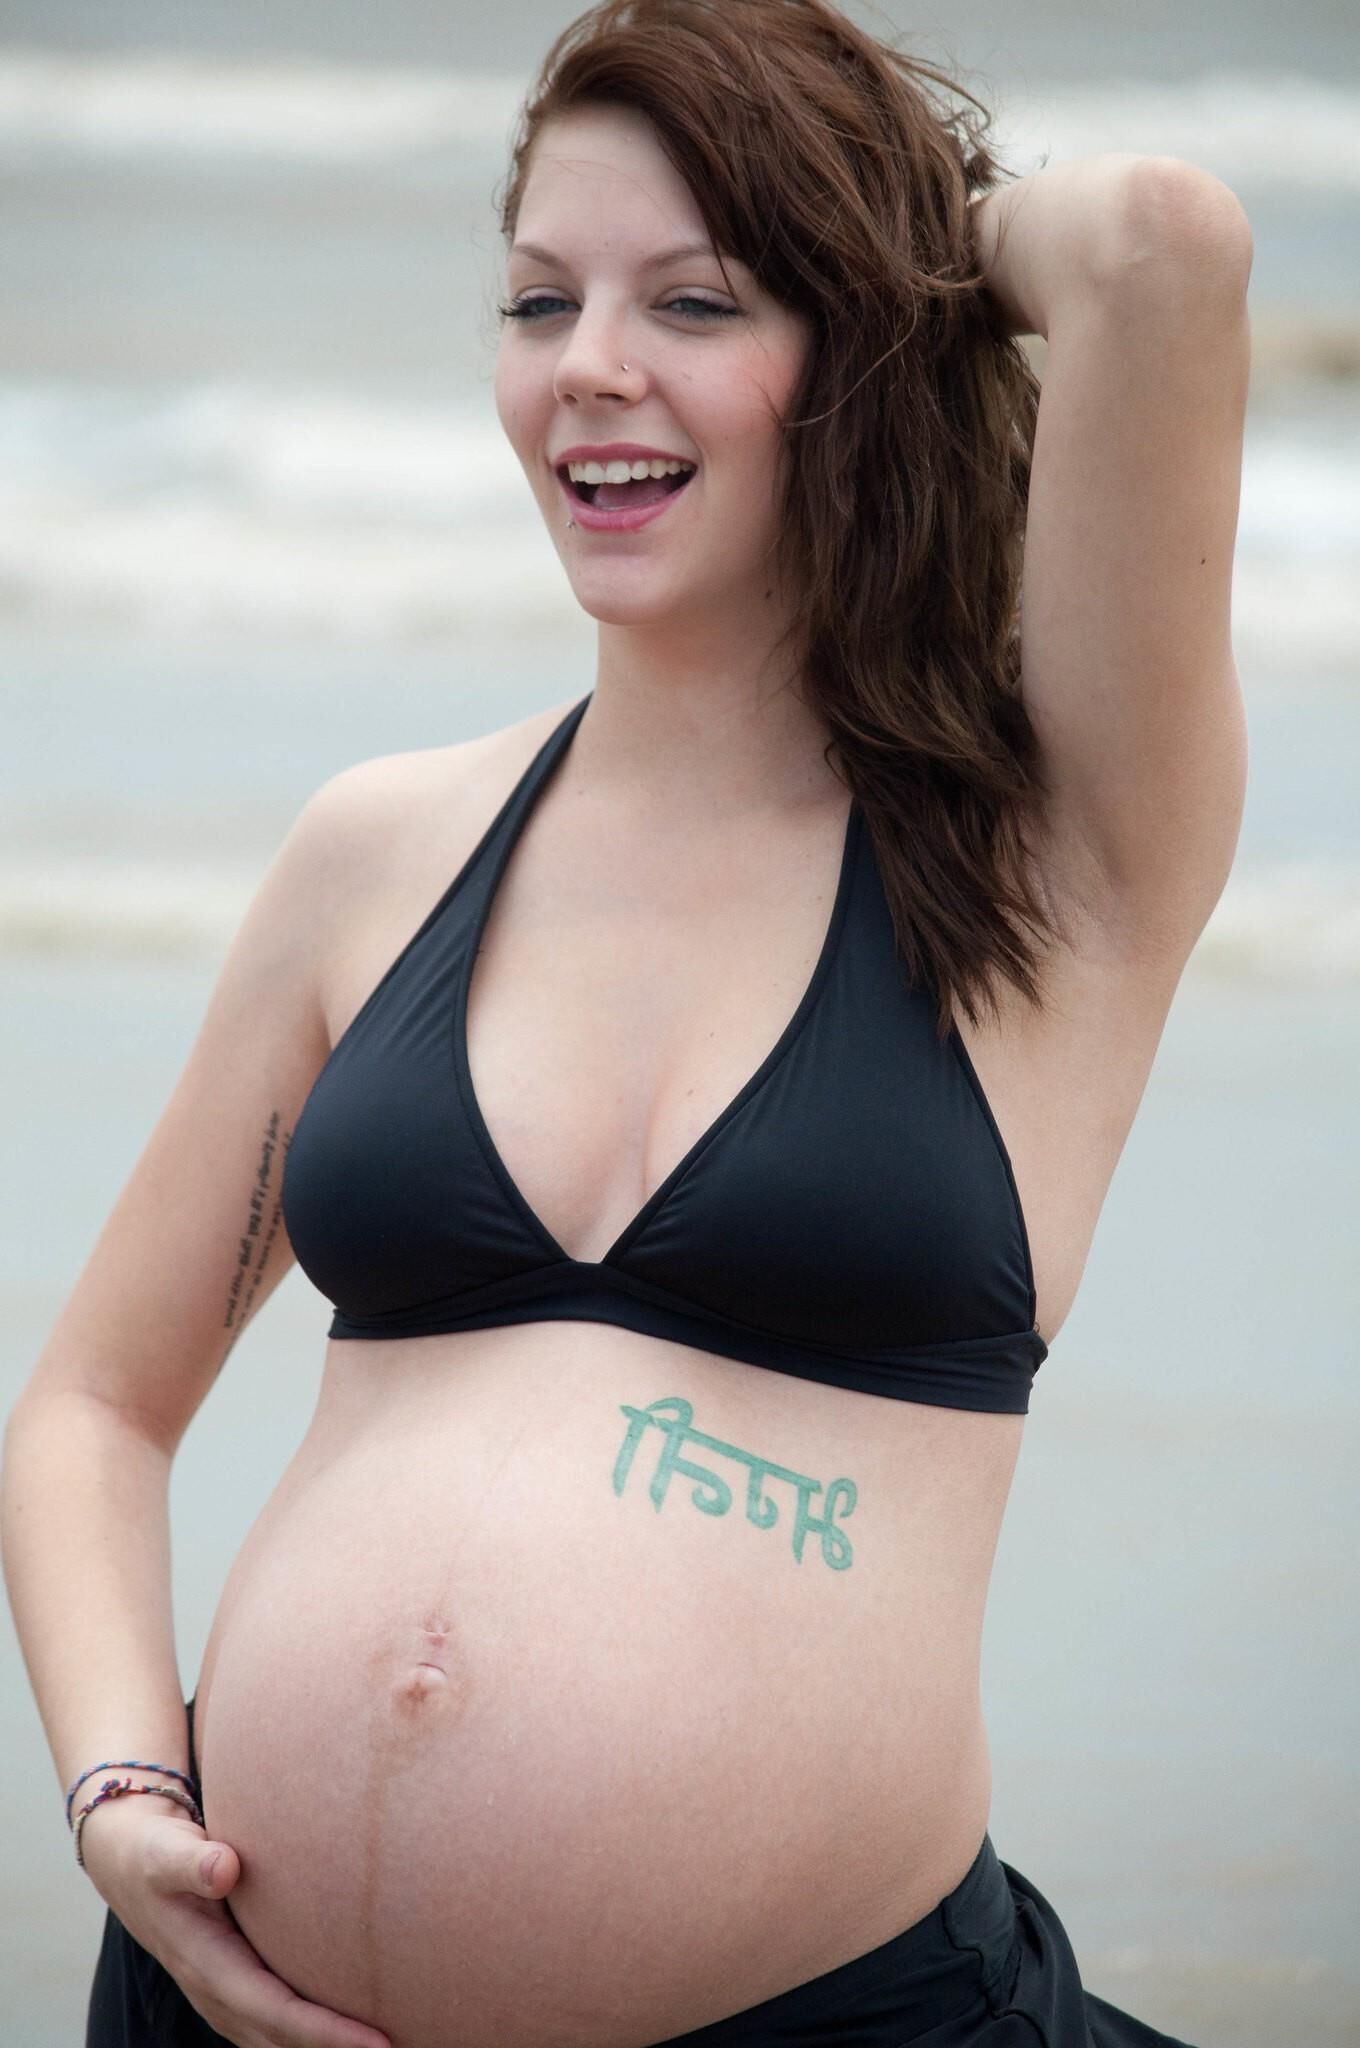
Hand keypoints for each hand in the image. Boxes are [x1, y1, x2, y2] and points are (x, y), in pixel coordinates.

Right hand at [80, 1795, 390, 2047]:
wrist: (128, 1863)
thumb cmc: (152, 1853)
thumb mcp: (163, 1852)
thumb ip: (191, 1861)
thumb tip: (225, 1867)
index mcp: (206, 1965)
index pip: (275, 2012)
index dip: (324, 2031)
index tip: (377, 2039)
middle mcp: (217, 1992)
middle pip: (285, 2040)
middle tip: (403, 2045)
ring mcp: (226, 1994)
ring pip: (281, 2039)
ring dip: (329, 2045)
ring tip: (393, 2041)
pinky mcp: (236, 1985)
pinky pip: (278, 2021)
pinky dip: (313, 2032)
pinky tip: (355, 2025)